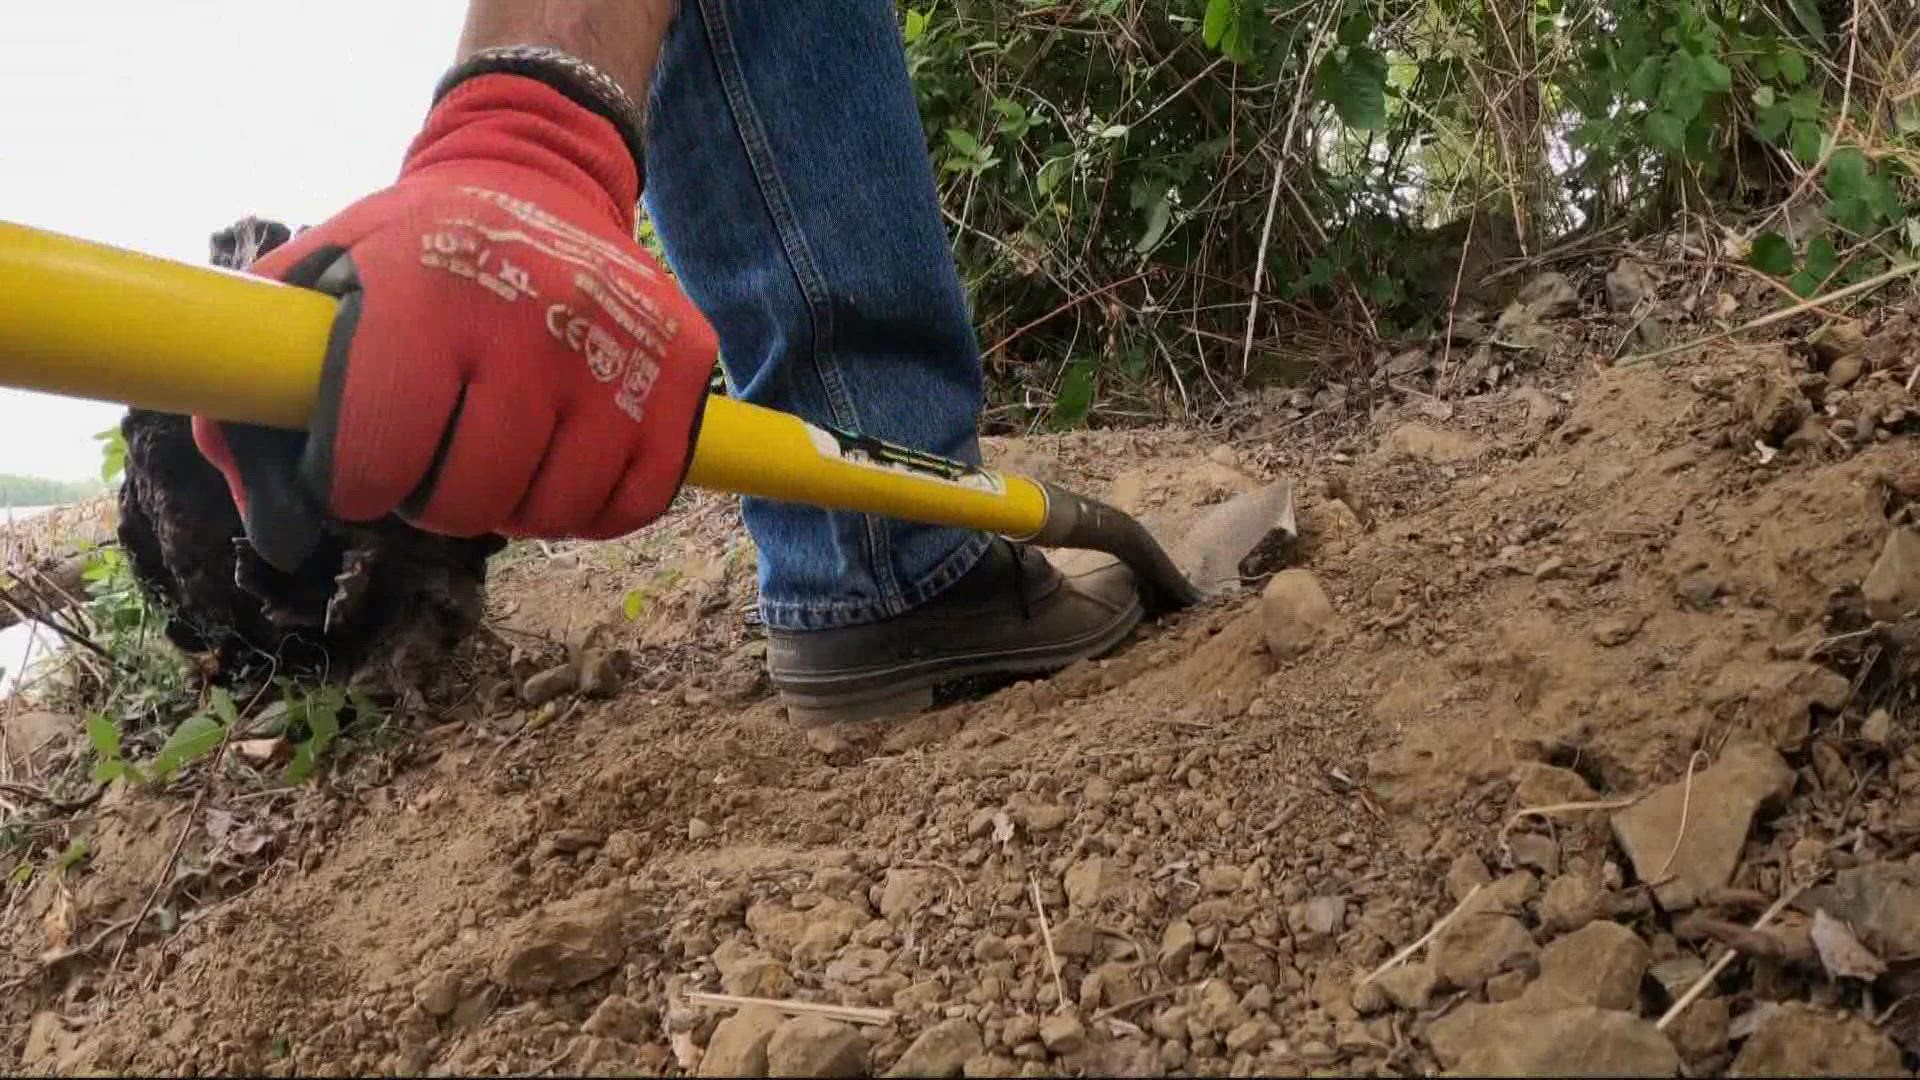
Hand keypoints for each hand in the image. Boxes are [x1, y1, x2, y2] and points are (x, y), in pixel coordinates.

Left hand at [194, 73, 714, 570]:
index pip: (376, 459)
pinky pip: (632, 502)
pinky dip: (591, 504)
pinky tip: (564, 460)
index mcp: (427, 296)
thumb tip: (277, 531)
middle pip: (470, 502)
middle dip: (436, 499)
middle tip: (436, 457)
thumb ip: (260, 392)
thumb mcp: (319, 278)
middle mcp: (535, 321)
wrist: (539, 174)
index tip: (360, 464)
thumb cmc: (415, 248)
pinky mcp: (683, 367)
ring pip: (555, 512)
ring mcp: (621, 349)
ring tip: (501, 451)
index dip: (354, 483)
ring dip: (517, 505)